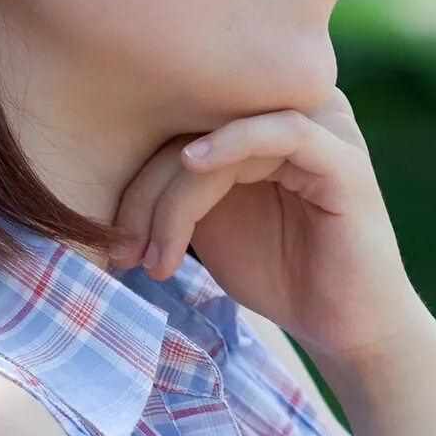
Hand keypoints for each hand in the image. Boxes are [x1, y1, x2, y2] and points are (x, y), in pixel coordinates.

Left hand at [110, 91, 422, 370]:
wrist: (345, 328)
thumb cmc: (277, 273)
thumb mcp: (206, 219)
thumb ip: (171, 179)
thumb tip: (90, 154)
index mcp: (261, 113)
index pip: (176, 116)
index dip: (129, 169)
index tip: (103, 235)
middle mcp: (295, 108)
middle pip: (193, 120)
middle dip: (145, 189)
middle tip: (122, 253)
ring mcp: (326, 129)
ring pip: (223, 131)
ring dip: (174, 195)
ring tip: (157, 257)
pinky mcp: (344, 160)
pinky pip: (283, 131)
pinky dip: (232, 142)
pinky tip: (193, 167)